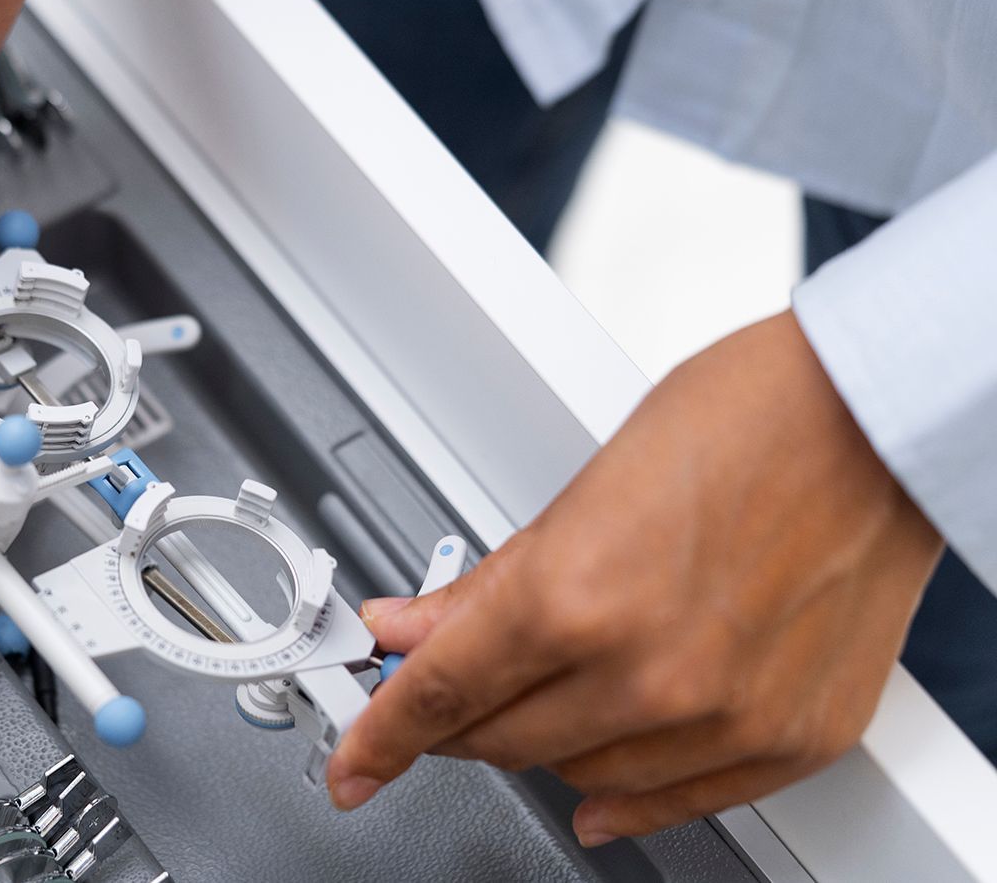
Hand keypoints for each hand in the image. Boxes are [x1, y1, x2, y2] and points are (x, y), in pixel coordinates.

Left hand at [326, 310, 942, 843]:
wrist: (873, 421)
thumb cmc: (743, 421)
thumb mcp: (582, 488)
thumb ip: (486, 584)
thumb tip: (409, 629)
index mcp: (576, 596)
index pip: (439, 693)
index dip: (378, 735)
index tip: (352, 762)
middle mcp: (647, 671)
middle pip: (501, 739)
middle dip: (454, 720)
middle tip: (439, 693)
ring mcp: (723, 716)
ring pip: (579, 775)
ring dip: (539, 742)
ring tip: (538, 695)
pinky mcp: (789, 740)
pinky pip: (678, 804)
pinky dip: (624, 799)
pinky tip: (596, 795)